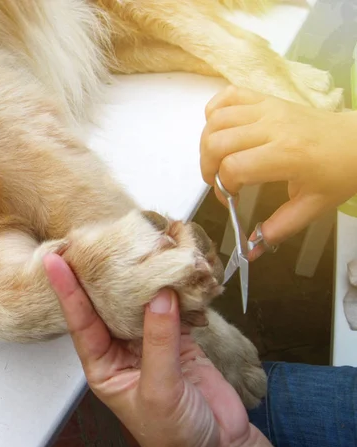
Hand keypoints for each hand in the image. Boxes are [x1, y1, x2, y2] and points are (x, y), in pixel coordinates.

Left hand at [43, 253, 271, 446]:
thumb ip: (158, 343)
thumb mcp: (159, 390)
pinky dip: (176, 292)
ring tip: (136, 247)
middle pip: (108, 305)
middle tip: (93, 241)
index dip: (67, 289)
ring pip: (140, 304)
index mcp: (104, 366)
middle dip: (102, 275)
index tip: (55, 260)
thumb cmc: (174, 435)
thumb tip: (158, 297)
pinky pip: (173, 310)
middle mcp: (122, 350)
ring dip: (142, 279)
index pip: (80, 321)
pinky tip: (174, 272)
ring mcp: (150, 343)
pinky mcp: (178, 341)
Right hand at [200, 86, 356, 259]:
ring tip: (217, 159)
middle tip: (219, 181)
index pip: (234, 168)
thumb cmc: (337, 174)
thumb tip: (251, 251)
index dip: (223, 188)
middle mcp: (273, 127)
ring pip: (216, 120)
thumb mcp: (312, 207)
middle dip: (208, 168)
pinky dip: (214, 111)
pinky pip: (227, 96)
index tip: (231, 200)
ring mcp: (268, 109)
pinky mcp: (266, 99)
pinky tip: (220, 129)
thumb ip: (278, 229)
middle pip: (216, 143)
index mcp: (287, 155)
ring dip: (206, 144)